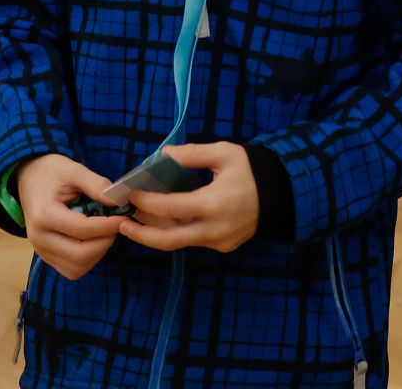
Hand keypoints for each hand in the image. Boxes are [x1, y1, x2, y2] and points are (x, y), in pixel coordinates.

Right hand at [16, 153, 125, 280]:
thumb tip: (119, 200)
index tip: (124, 217)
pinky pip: (71, 269)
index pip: (83, 230)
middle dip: (104, 242)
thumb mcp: (73, 169)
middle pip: (80, 255)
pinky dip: (88, 259)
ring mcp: (41, 251)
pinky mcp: (46, 257)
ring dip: (97, 253)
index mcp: (44, 214)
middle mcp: (39, 238)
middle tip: (116, 225)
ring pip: (77, 267)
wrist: (29, 179)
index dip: (108, 225)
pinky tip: (94, 240)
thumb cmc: (52, 172)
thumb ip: (96, 184)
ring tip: (105, 231)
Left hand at [116, 143, 260, 254]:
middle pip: (169, 240)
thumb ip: (192, 154)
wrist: (280, 193)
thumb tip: (163, 155)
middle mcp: (214, 230)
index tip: (130, 193)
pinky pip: (192, 241)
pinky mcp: (222, 247)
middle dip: (141, 234)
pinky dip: (175, 232)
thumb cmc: (250, 169)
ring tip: (135, 222)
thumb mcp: (223, 153)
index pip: (171, 208)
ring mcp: (218, 243)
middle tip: (121, 223)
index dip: (147, 202)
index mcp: (214, 204)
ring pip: (179, 242)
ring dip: (155, 234)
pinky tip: (162, 221)